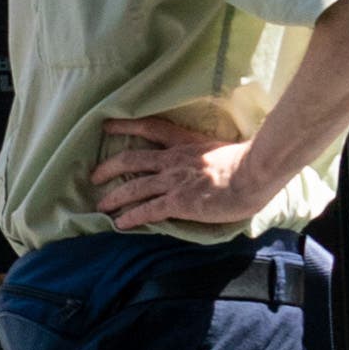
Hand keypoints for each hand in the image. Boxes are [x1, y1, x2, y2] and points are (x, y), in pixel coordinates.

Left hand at [87, 114, 254, 232]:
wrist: (253, 173)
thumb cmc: (248, 162)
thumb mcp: (222, 149)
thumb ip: (208, 155)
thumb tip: (209, 164)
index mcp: (185, 143)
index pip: (151, 128)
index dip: (126, 125)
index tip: (107, 125)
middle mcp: (173, 160)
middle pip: (132, 159)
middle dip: (109, 167)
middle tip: (95, 175)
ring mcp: (174, 181)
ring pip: (134, 186)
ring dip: (114, 196)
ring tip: (101, 205)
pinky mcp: (178, 202)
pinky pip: (148, 210)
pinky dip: (131, 217)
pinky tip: (120, 224)